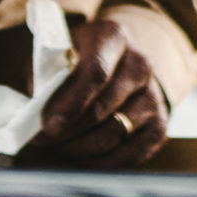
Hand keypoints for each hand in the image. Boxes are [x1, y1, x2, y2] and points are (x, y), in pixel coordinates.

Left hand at [22, 17, 166, 168]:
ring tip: (58, 146)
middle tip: (43, 140)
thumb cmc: (78, 59)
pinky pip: (129, 153)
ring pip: (115, 133)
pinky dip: (101, 160)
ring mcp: (154, 95)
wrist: (118, 64)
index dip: (70, 103)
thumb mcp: (58, 54)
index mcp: (113, 37)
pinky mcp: (160, 125)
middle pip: (103, 108)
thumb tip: (36, 111)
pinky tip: (82, 154)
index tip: (48, 125)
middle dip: (68, 131)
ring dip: (81, 147)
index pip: (95, 72)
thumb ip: (46, 77)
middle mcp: (140, 64)